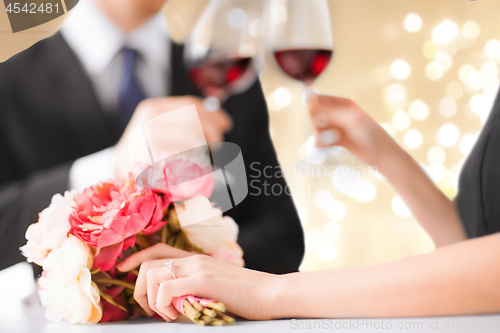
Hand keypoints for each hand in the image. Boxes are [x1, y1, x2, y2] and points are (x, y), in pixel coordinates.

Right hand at [116, 96, 232, 177]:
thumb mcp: (161, 128)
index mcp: (152, 108)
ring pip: (191, 139)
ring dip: (203, 149)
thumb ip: (183, 121)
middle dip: (212, 131)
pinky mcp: (150, 164)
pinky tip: (192, 169)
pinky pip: (183, 162)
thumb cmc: (145, 151)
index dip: (212, 113)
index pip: (189, 105)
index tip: (225, 123)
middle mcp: (148, 122)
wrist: (120, 171)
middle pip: (193, 120)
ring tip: (204, 157)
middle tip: (217, 143)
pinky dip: (192, 166)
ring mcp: (148, 143)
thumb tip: (218, 120)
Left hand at [120, 252, 279, 320]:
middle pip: (148, 264)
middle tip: (149, 309)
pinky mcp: (203, 281)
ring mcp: (198, 269)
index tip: (122, 269)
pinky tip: (173, 315)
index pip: (158, 249)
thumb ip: (194, 288)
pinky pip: (166, 289)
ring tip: (164, 314)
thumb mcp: (216, 287)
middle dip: (139, 288)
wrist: (270, 293)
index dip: (136, 257)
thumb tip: (172, 303)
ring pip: (153, 275)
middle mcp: (194, 260)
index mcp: (196, 260)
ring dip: (150, 299)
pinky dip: (161, 305)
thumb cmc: (246, 295)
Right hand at [307, 94, 396, 165]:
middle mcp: (337, 114)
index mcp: (342, 103)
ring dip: (323, 135)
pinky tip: (335, 144)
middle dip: (318, 122)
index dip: (313, 106)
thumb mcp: (349, 117)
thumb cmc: (368, 131)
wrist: (379, 152)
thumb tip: (309, 102)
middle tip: (329, 127)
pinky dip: (324, 143)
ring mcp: (335, 127)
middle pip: (315, 114)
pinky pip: (321, 140)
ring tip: (336, 137)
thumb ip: (329, 110)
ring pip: (317, 128)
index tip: (315, 114)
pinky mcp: (335, 140)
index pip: (318, 99)